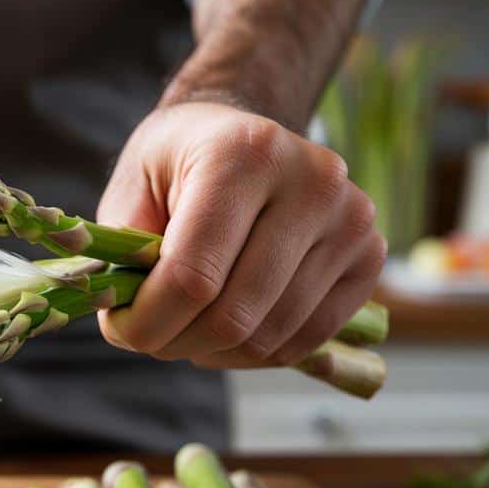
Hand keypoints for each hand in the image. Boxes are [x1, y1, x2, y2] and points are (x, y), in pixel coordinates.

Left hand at [96, 102, 385, 368]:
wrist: (240, 134)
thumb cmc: (177, 165)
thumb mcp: (131, 189)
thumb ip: (123, 255)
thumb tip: (127, 325)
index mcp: (244, 154)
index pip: (193, 275)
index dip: (148, 321)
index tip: (119, 329)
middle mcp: (313, 181)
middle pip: (235, 314)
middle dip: (176, 342)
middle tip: (149, 335)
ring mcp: (352, 220)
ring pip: (270, 335)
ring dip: (214, 351)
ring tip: (185, 329)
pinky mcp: (369, 257)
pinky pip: (307, 340)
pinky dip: (256, 353)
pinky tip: (226, 332)